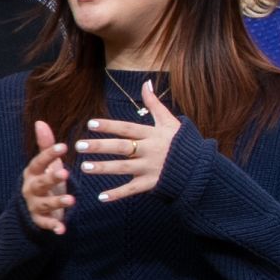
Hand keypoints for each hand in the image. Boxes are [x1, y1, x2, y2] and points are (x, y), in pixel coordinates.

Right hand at [19, 123, 73, 235]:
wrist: (29, 209)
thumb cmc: (42, 181)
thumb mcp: (45, 165)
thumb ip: (44, 145)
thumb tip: (40, 121)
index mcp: (32, 172)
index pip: (39, 161)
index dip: (49, 154)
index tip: (63, 146)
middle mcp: (30, 188)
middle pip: (40, 183)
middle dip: (52, 178)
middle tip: (65, 173)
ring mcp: (34, 204)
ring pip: (45, 203)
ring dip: (57, 203)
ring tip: (71, 201)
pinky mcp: (38, 220)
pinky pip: (45, 223)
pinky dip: (53, 226)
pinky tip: (62, 229)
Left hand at [76, 83, 185, 203]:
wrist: (200, 168)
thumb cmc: (182, 142)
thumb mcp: (170, 121)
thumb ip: (154, 104)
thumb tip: (146, 82)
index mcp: (152, 134)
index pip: (127, 129)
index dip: (110, 126)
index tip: (91, 123)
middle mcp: (149, 151)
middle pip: (122, 148)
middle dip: (100, 146)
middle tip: (79, 145)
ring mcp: (150, 168)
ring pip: (123, 168)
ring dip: (103, 168)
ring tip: (84, 167)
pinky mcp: (151, 184)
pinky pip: (132, 190)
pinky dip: (117, 194)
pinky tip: (101, 197)